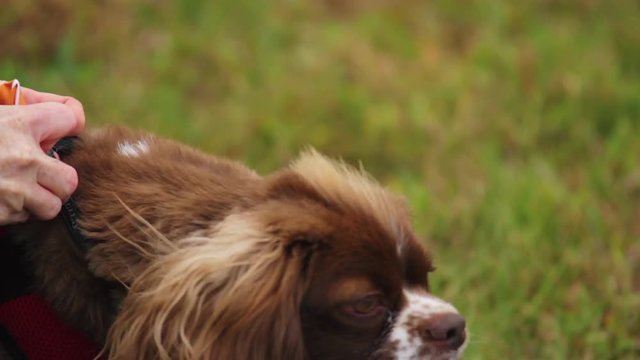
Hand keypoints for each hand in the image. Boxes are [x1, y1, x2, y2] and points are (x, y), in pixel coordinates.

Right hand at [0, 86, 84, 224]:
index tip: (59, 127)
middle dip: (56, 178)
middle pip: (70, 178)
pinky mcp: (0, 214)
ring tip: (17, 187)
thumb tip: (69, 111)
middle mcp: (22, 157)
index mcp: (20, 123)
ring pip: (52, 204)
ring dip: (37, 199)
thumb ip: (27, 102)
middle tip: (37, 172)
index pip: (71, 116)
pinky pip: (23, 218)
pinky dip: (13, 210)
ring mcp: (13, 189)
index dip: (67, 122)